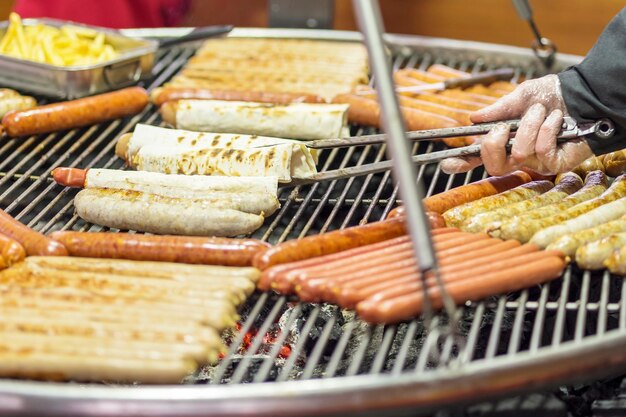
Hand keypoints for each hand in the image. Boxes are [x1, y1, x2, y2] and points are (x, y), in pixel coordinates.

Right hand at [441, 74, 592, 174]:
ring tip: (542, 111)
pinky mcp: (553, 165)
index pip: (477, 156)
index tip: (447, 163)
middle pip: (492, 166)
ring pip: (520, 153)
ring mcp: (534, 162)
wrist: (581, 95)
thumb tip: (473, 118)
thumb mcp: (520, 97)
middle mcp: (516, 154)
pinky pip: (541, 151)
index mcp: (503, 139)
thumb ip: (497, 110)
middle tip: (504, 127)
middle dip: (494, 144)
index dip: (461, 163)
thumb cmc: (550, 95)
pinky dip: (547, 130)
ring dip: (530, 125)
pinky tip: (556, 121)